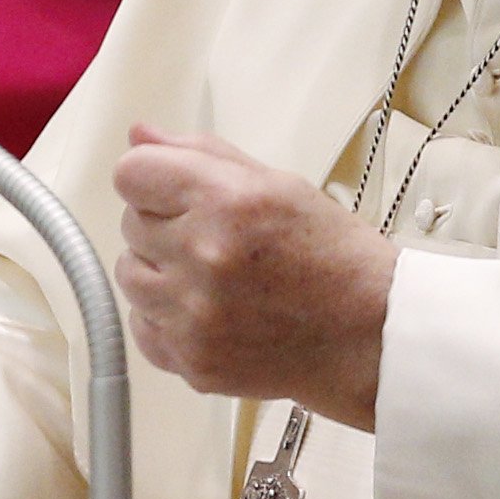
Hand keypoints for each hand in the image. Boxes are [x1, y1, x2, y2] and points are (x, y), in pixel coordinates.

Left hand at [113, 122, 398, 426]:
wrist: (370, 335)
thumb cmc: (335, 258)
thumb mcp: (278, 184)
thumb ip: (201, 155)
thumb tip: (141, 137)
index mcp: (226, 202)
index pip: (132, 174)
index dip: (152, 178)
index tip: (170, 190)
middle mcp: (204, 258)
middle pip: (130, 223)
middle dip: (165, 224)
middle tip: (216, 237)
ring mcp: (195, 315)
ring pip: (129, 275)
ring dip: (160, 271)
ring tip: (212, 275)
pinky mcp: (192, 361)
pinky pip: (142, 326)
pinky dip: (166, 318)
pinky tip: (209, 309)